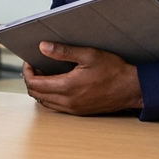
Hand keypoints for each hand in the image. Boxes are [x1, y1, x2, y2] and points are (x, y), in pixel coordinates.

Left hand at [22, 41, 142, 114]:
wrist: (131, 88)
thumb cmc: (113, 70)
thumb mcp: (88, 55)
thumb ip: (63, 51)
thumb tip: (43, 47)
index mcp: (67, 87)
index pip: (34, 83)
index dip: (27, 72)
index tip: (29, 62)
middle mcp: (67, 101)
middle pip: (35, 94)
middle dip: (31, 79)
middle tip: (36, 66)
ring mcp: (73, 108)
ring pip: (44, 101)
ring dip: (40, 88)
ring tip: (45, 73)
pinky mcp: (79, 111)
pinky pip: (55, 106)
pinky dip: (49, 95)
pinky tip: (56, 83)